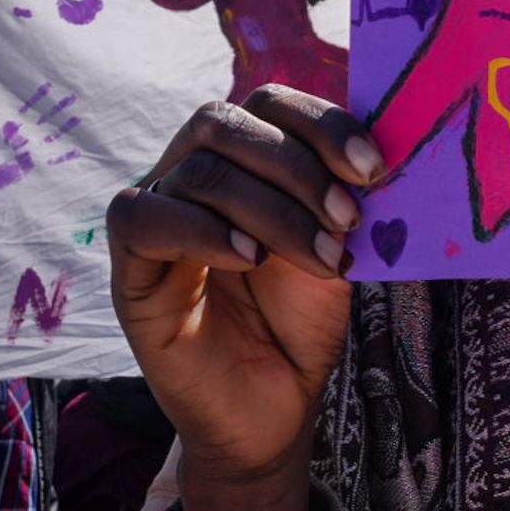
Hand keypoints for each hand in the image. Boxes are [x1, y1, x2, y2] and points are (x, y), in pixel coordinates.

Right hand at [106, 85, 381, 510]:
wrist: (270, 408)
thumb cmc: (301, 321)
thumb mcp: (335, 247)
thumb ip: (342, 196)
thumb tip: (380, 150)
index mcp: (246, 155)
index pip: (272, 102)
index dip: (322, 123)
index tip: (373, 167)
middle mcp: (193, 170)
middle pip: (229, 123)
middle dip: (300, 166)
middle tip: (349, 218)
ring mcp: (157, 211)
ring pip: (201, 172)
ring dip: (272, 210)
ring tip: (320, 256)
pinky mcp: (128, 263)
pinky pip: (144, 218)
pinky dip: (203, 231)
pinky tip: (249, 259)